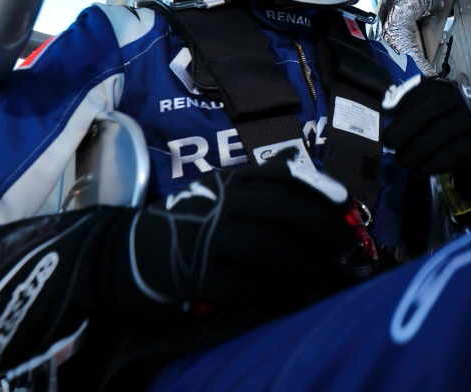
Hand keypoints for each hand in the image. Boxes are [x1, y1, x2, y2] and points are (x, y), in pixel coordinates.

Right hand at [128, 149, 362, 310]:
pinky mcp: (194, 271)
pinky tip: (287, 299)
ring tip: (326, 279)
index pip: (283, 174)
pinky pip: (245, 283)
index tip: (347, 204)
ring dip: (305, 265)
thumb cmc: (186, 226)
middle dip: (323, 228)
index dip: (319, 187)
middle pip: (284, 208)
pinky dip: (271, 292)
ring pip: (270, 245)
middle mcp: (221, 201)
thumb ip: (256, 186)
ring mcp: (206, 234)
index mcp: (230, 180)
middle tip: (347, 248)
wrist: (122, 254)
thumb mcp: (218, 194)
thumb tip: (301, 172)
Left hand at [381, 76, 470, 175]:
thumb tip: (386, 109)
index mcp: (444, 89)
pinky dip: (431, 164)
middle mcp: (461, 99)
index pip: (424, 88)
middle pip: (433, 108)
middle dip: (407, 125)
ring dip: (417, 149)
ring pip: (443, 131)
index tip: (384, 112)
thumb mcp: (426, 113)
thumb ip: (407, 108)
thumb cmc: (440, 127)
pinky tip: (418, 170)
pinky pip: (453, 152)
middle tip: (389, 142)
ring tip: (401, 161)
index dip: (403, 99)